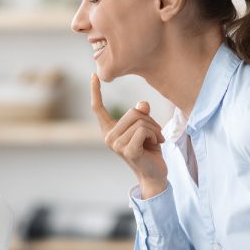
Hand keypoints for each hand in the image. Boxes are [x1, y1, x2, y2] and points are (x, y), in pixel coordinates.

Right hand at [91, 73, 167, 197]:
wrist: (154, 174)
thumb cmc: (149, 149)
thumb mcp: (145, 127)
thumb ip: (141, 114)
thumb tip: (142, 105)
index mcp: (109, 130)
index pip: (98, 108)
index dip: (95, 91)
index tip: (93, 75)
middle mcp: (108, 137)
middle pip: (132, 112)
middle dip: (149, 120)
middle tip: (154, 134)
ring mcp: (116, 145)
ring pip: (140, 121)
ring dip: (154, 129)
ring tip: (154, 141)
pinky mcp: (127, 150)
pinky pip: (143, 130)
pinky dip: (155, 135)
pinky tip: (156, 145)